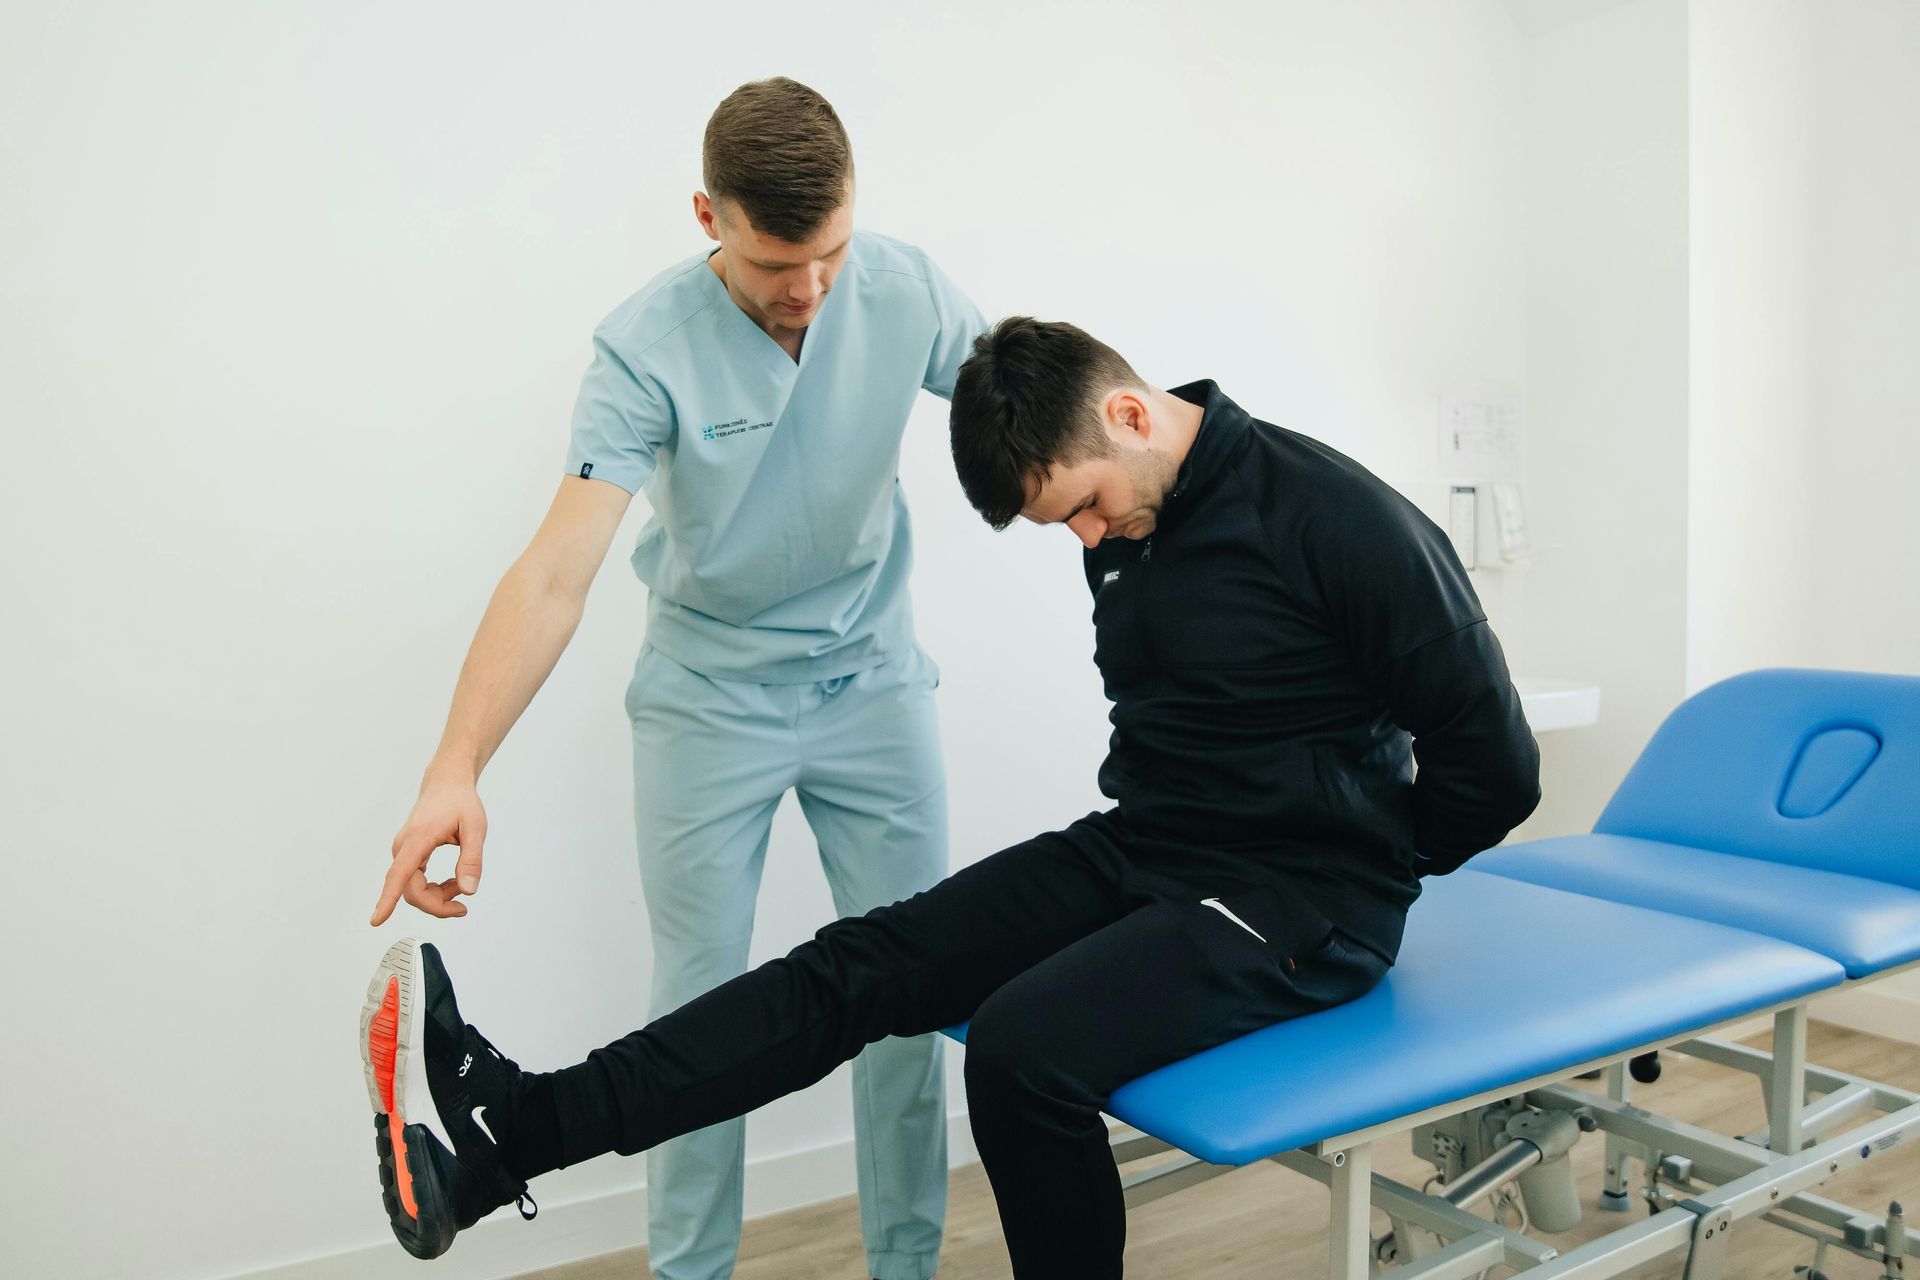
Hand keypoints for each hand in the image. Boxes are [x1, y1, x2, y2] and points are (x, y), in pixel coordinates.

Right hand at [371, 770, 487, 924]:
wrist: (448, 782)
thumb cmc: (459, 800)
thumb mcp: (475, 827)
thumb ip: (471, 860)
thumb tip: (469, 889)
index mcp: (417, 839)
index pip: (399, 875)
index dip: (387, 900)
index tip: (376, 920)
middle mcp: (404, 847)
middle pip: (411, 891)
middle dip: (437, 905)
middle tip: (462, 907)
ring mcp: (404, 851)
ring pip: (413, 888)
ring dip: (437, 896)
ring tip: (462, 885)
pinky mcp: (409, 855)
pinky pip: (415, 881)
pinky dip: (434, 889)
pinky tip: (453, 883)